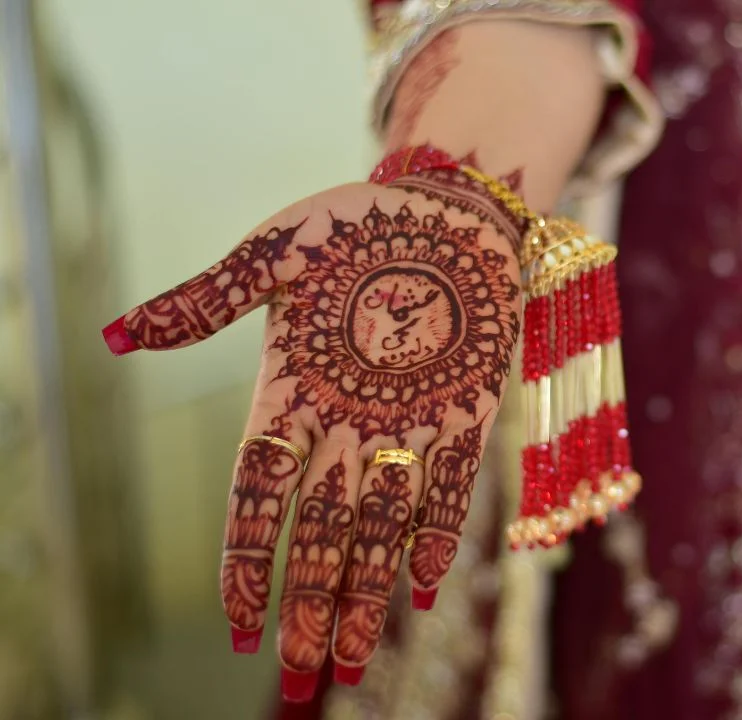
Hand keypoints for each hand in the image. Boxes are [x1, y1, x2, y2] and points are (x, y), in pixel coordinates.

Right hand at [103, 176, 521, 697]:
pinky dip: (436, 534)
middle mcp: (346, 426)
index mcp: (290, 394)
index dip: (246, 562)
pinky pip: (449, 486)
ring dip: (366, 593)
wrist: (445, 206)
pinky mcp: (466, 412)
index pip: (258, 496)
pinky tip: (420, 588)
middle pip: (320, 533)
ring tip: (353, 662)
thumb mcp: (273, 253)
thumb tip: (117, 336)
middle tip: (303, 677)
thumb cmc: (352, 224)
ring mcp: (406, 423)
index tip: (240, 625)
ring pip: (380, 527)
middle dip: (310, 605)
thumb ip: (209, 299)